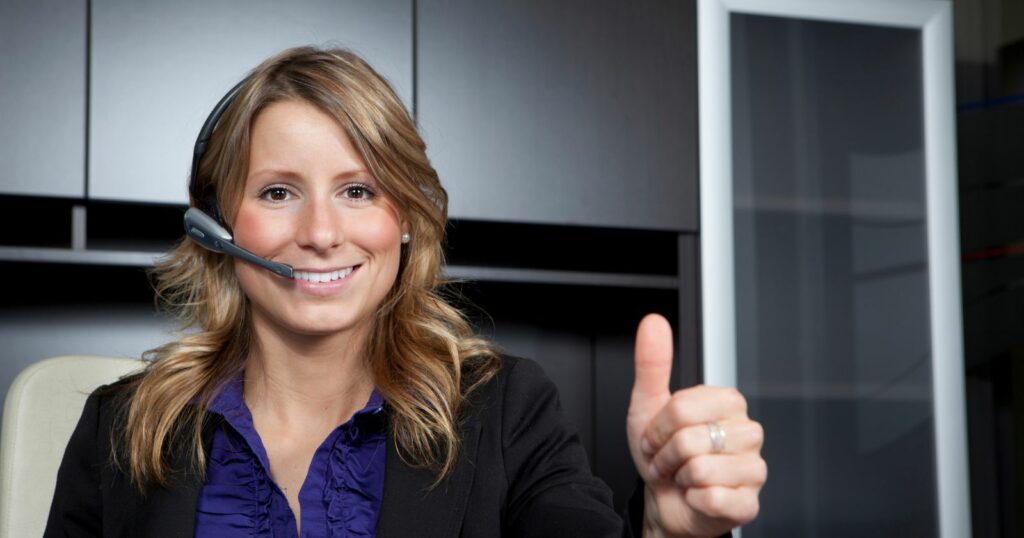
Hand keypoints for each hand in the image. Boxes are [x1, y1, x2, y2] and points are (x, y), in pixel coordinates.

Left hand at [626, 314, 765, 537]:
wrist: (666, 500)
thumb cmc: (662, 453)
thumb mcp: (648, 405)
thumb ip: (652, 364)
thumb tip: (654, 322)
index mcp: (727, 402)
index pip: (682, 408)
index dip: (658, 428)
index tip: (656, 438)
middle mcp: (747, 431)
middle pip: (689, 439)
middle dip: (666, 454)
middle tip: (668, 460)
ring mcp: (753, 468)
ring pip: (700, 469)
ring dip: (678, 477)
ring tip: (682, 476)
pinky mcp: (750, 502)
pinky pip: (713, 498)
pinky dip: (693, 500)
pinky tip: (697, 495)